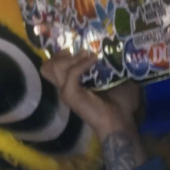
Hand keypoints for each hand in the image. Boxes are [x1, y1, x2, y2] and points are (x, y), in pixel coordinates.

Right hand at [40, 50, 145, 169]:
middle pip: (47, 67)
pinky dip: (82, 64)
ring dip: (72, 58)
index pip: (52, 67)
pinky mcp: (70, 95)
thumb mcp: (112, 79)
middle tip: (80, 53)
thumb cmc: (121, 102)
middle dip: (61, 56)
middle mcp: (66, 88)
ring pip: (55, 67)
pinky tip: (94, 60)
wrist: (122, 119)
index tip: (77, 50)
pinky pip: (71, 73)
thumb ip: (105, 66)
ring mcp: (66, 92)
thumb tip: (110, 50)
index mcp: (72, 84)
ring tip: (88, 55)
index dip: (60, 56)